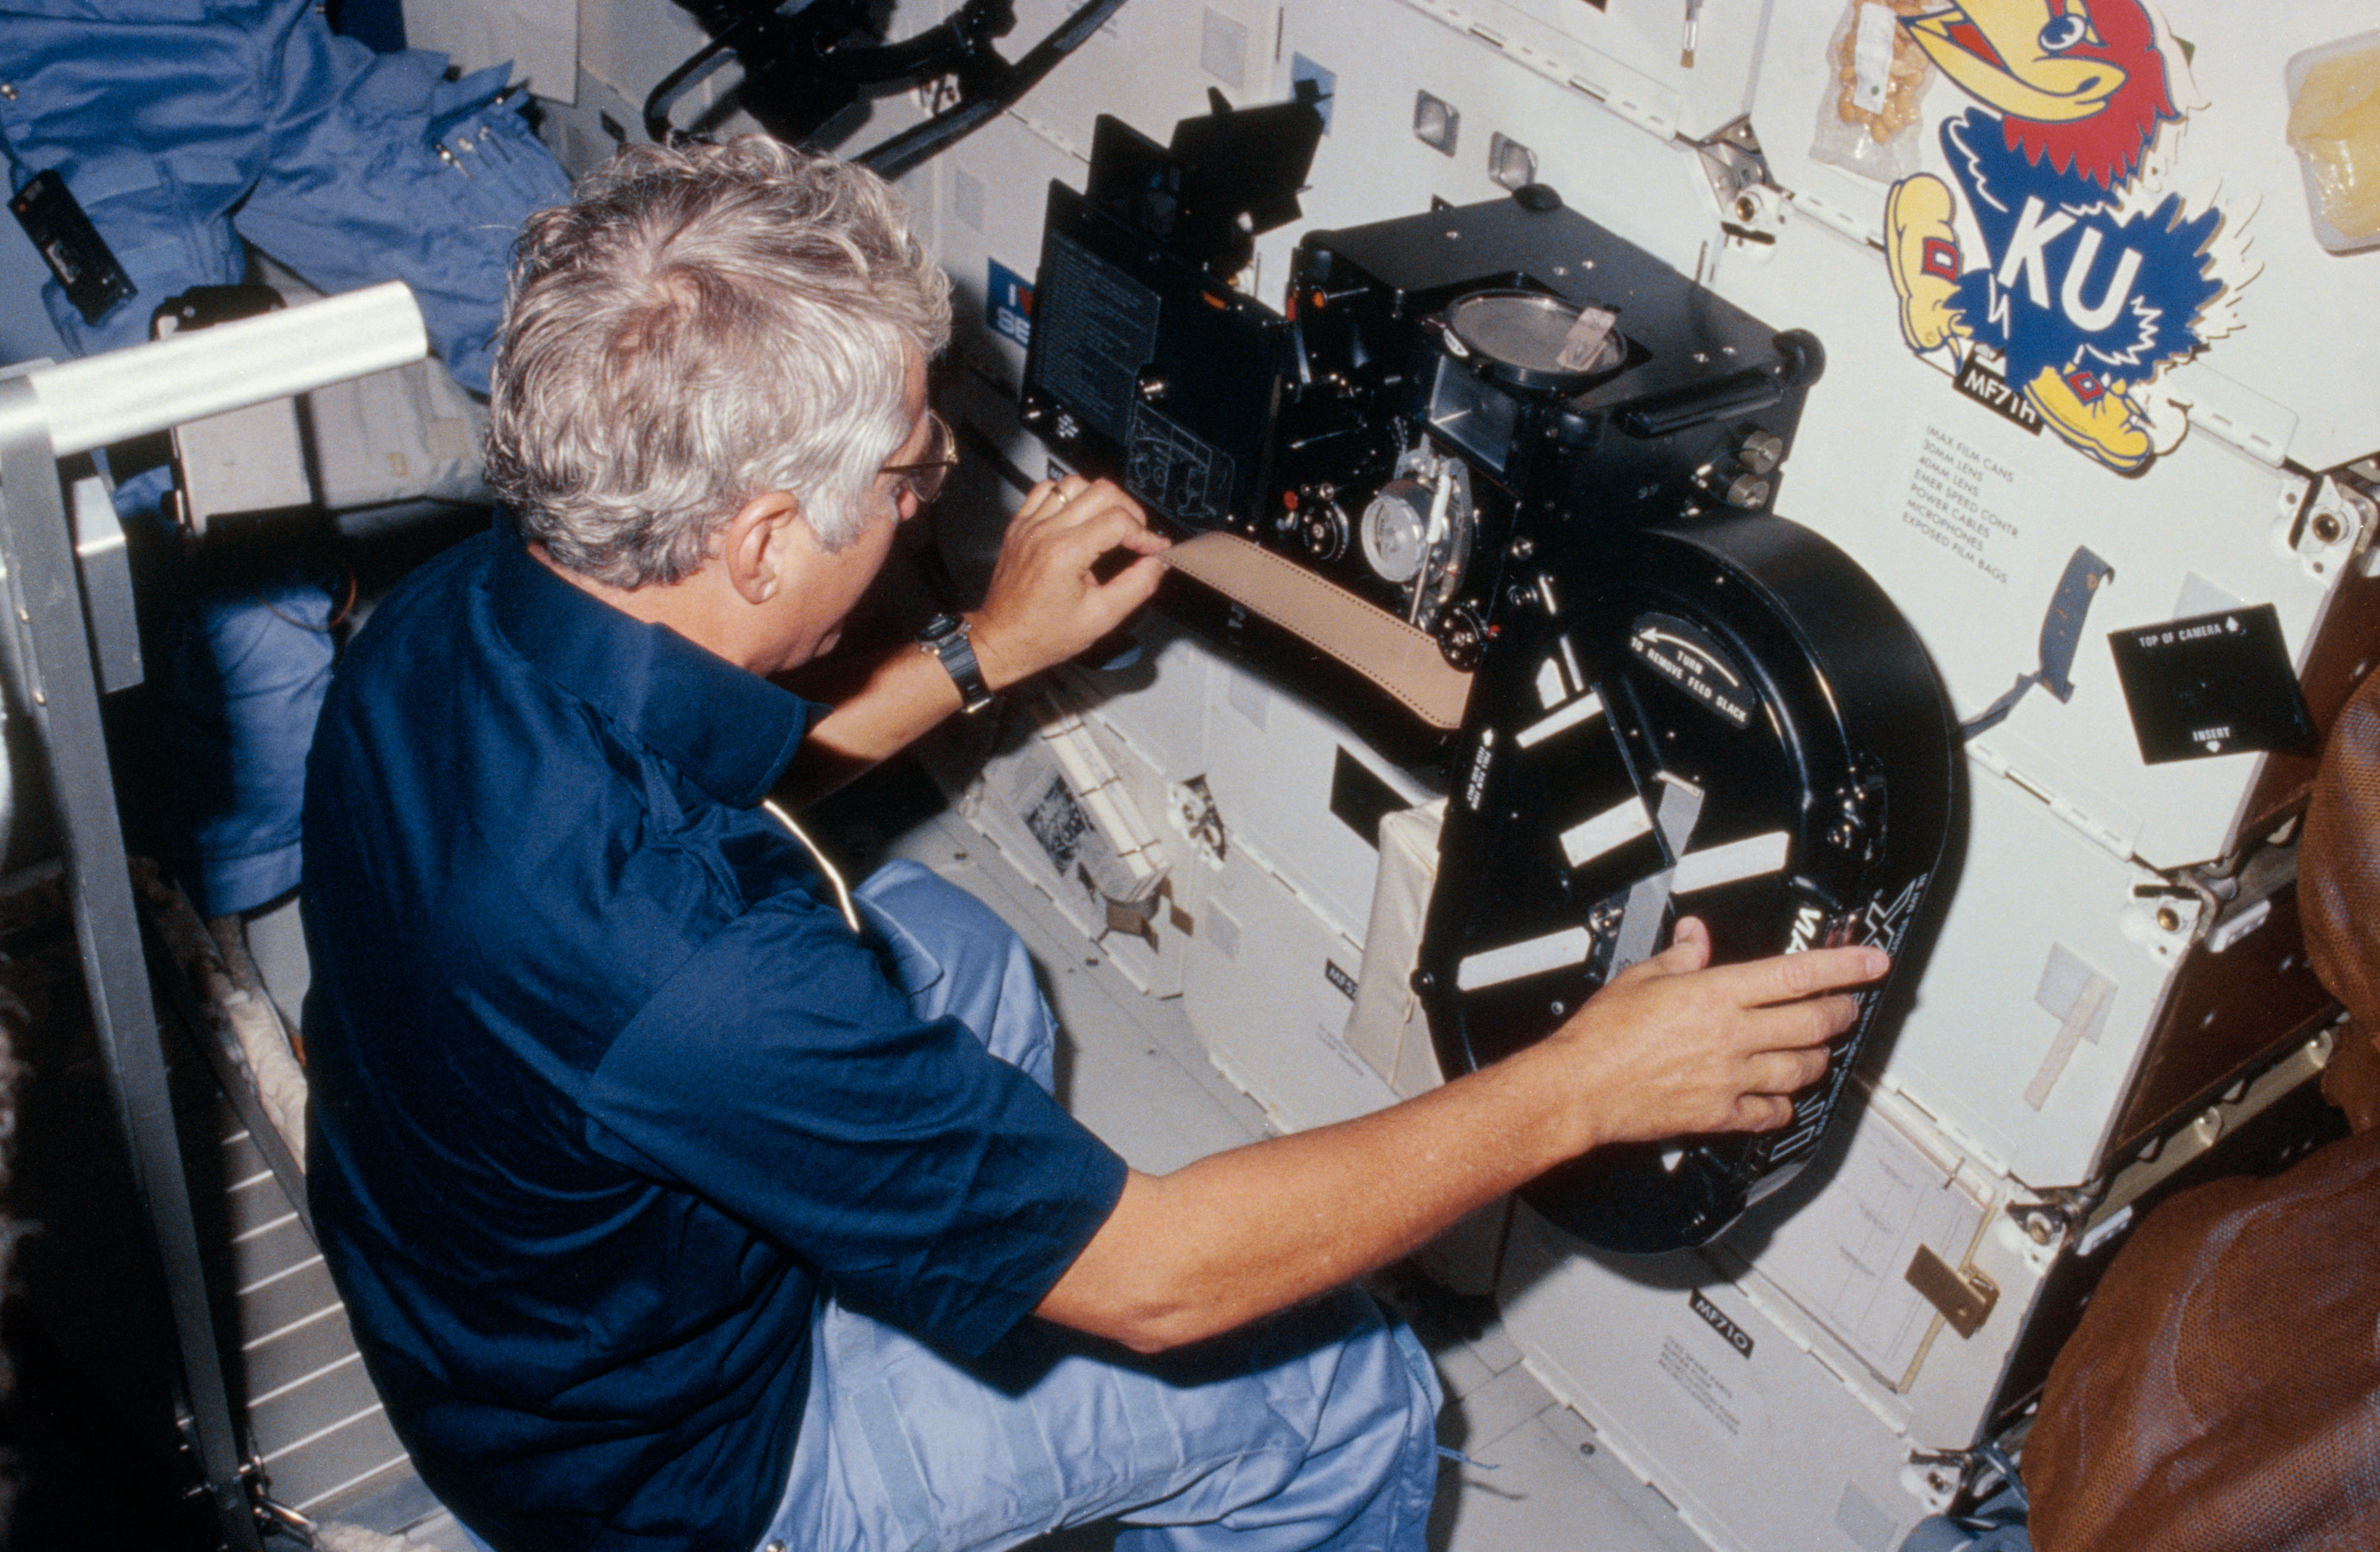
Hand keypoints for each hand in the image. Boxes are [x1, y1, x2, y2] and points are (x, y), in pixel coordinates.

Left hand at [969, 477, 1169, 689]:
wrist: (1002, 639)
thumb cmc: (1046, 635)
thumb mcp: (1101, 618)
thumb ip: (1137, 586)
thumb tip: (1157, 562)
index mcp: (1066, 553)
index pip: (1118, 521)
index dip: (1145, 534)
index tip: (1154, 549)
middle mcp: (1045, 531)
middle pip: (1101, 492)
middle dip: (1129, 511)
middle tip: (1137, 536)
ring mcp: (1029, 524)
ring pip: (1074, 484)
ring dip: (1099, 498)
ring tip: (1110, 523)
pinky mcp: (1019, 525)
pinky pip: (1046, 490)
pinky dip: (1068, 495)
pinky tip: (1078, 516)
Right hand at [1534, 917, 1886, 1148]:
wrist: (1579, 1088)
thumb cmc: (1602, 1035)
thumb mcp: (1640, 978)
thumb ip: (1679, 957)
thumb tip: (1696, 937)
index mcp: (1715, 994)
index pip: (1796, 974)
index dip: (1843, 966)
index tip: (1871, 962)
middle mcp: (1731, 1035)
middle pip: (1812, 1022)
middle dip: (1840, 1011)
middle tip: (1846, 1005)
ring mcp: (1730, 1077)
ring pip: (1802, 1068)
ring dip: (1819, 1057)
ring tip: (1819, 1050)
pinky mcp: (1720, 1113)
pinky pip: (1770, 1111)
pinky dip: (1784, 1104)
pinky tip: (1781, 1098)